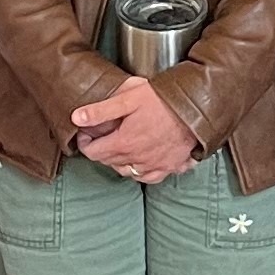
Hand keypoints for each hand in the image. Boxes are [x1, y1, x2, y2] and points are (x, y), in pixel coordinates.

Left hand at [71, 76, 199, 184]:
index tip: (87, 134)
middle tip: (103, 136)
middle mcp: (138, 160)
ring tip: (121, 147)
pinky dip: (144, 171)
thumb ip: (101, 110)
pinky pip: (152, 176)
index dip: (85, 143)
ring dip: (121, 162)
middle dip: (102, 150)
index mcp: (124, 144)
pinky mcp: (173, 166)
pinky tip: (144, 161)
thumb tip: (76, 118)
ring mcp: (157, 165)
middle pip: (110, 163)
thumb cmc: (164, 99)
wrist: (198, 107)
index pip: (94, 153)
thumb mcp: (128, 98)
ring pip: (129, 172)